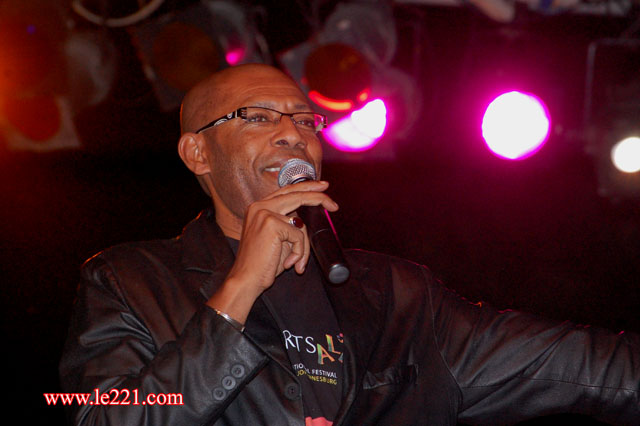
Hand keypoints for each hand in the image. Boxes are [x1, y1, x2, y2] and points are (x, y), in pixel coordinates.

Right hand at [207, 180, 337, 323]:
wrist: (246, 280)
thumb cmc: (261, 264)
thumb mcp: (277, 239)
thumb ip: (288, 224)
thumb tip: (306, 219)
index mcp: (258, 208)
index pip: (286, 191)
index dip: (305, 187)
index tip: (321, 187)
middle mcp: (260, 206)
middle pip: (296, 195)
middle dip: (318, 197)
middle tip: (333, 205)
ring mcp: (265, 213)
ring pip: (301, 225)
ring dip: (303, 247)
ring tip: (295, 262)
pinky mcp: (272, 224)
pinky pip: (299, 236)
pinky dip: (299, 252)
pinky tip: (287, 263)